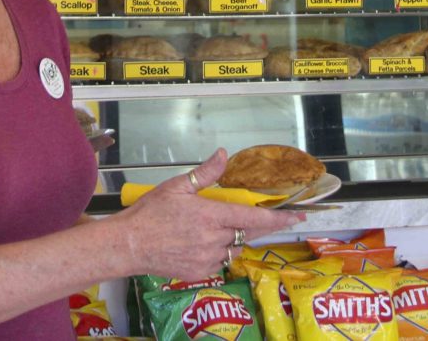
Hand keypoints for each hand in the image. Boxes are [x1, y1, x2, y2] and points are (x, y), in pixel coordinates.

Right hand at [119, 149, 304, 279]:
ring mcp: (208, 258)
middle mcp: (214, 239)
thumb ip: (205, 173)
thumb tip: (223, 155)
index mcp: (211, 215)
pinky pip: (219, 261)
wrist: (129, 245)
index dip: (278, 218)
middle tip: (260, 219)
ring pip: (234, 248)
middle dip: (258, 226)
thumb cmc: (150, 213)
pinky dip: (217, 251)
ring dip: (233, 239)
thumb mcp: (177, 186)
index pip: (254, 218)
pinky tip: (200, 243)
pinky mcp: (200, 272)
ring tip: (213, 229)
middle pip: (247, 233)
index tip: (297, 216)